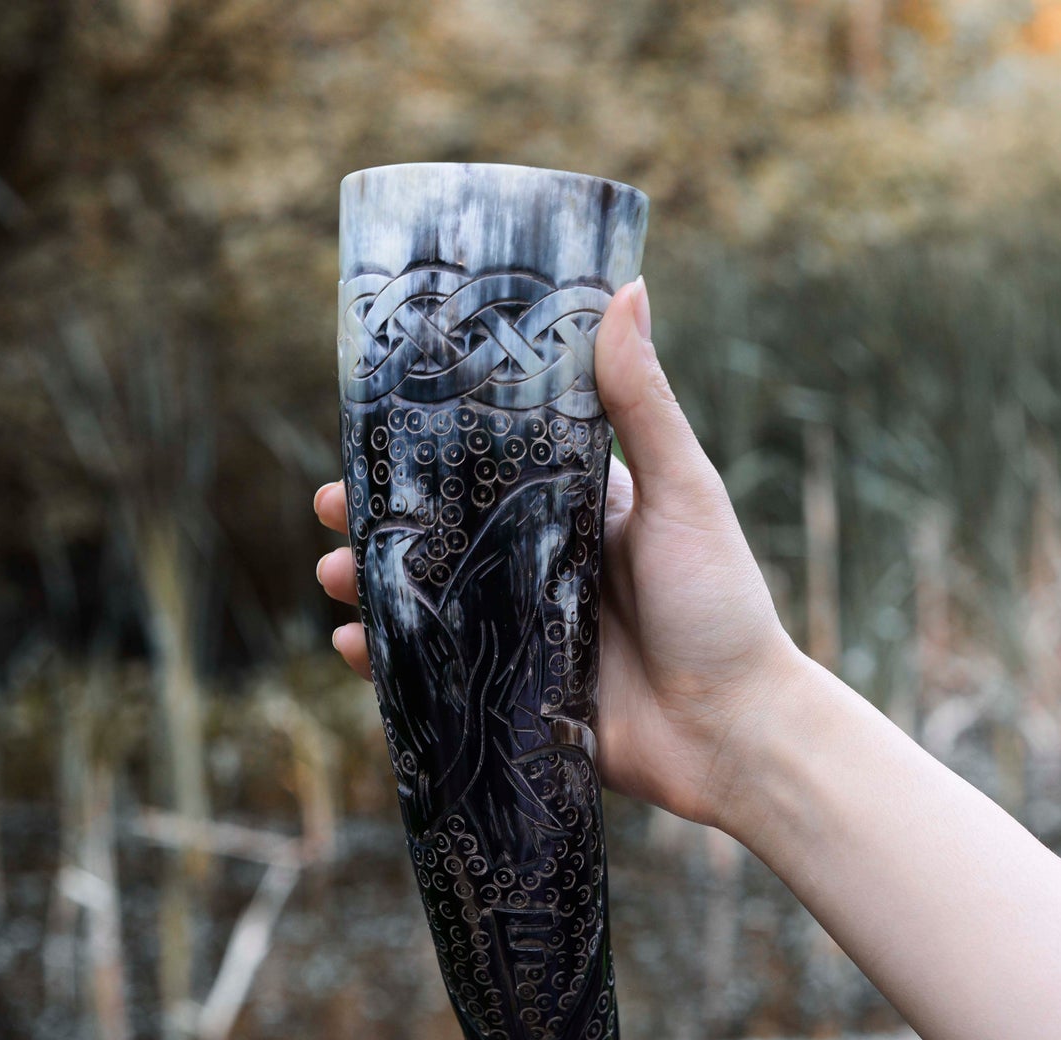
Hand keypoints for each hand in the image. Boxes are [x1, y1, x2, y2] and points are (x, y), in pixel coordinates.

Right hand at [314, 278, 804, 830]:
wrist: (733, 731)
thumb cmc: (720, 603)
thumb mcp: (682, 492)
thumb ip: (642, 403)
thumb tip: (628, 287)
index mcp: (578, 511)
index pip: (489, 467)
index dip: (429, 450)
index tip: (371, 431)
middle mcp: (542, 567)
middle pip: (442, 534)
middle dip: (380, 523)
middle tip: (327, 509)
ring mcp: (523, 634)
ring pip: (428, 603)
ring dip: (373, 588)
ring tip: (333, 578)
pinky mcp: (514, 696)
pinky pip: (436, 677)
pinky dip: (387, 664)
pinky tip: (351, 647)